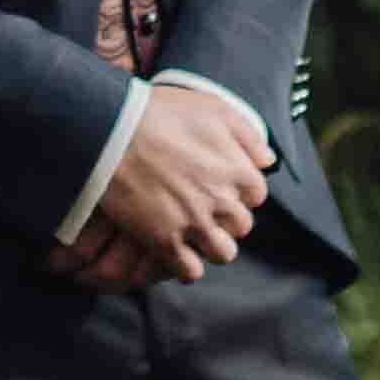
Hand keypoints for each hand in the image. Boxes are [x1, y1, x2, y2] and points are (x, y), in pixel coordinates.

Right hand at [49, 77, 267, 289]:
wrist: (112, 130)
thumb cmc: (160, 113)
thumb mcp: (213, 108)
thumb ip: (247, 135)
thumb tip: (267, 161)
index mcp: (238, 171)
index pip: (256, 194)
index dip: (238, 191)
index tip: (220, 186)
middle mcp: (222, 201)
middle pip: (241, 226)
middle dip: (226, 219)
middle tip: (204, 209)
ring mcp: (194, 224)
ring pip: (222, 253)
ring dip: (211, 246)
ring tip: (194, 235)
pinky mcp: (165, 241)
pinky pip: (190, 271)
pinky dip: (186, 266)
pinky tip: (175, 253)